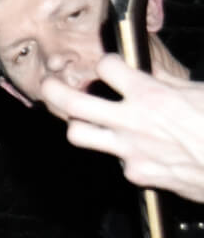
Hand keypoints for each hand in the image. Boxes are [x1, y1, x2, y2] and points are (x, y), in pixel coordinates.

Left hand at [41, 56, 203, 202]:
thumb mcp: (198, 92)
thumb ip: (168, 82)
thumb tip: (152, 72)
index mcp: (152, 96)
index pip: (107, 68)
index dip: (107, 63)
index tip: (110, 65)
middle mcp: (132, 123)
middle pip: (72, 104)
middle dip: (53, 90)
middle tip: (49, 84)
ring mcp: (129, 151)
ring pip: (79, 135)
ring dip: (77, 125)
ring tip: (82, 119)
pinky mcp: (136, 174)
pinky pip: (117, 160)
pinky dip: (122, 152)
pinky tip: (138, 148)